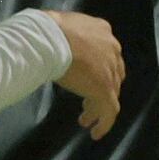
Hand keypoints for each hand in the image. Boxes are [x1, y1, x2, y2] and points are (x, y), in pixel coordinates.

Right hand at [49, 11, 123, 139]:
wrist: (49, 38)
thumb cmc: (46, 30)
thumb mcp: (60, 27)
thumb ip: (66, 36)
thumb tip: (52, 42)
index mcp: (101, 30)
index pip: (106, 52)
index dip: (99, 67)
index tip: (87, 78)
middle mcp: (111, 49)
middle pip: (112, 73)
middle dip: (101, 88)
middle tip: (88, 100)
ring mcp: (110, 70)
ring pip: (110, 93)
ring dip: (98, 107)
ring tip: (85, 119)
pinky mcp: (104, 88)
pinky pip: (109, 110)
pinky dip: (104, 123)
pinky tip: (95, 132)